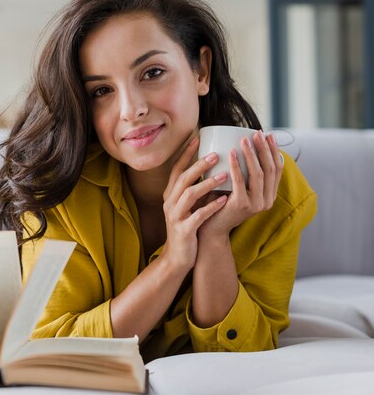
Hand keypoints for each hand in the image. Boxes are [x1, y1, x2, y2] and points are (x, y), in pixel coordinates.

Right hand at [160, 136, 228, 270]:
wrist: (178, 256)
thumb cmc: (187, 226)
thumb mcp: (188, 205)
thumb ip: (196, 188)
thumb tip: (213, 167)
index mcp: (171, 194)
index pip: (177, 169)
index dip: (186, 153)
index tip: (198, 138)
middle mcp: (170, 202)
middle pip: (182, 178)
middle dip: (198, 165)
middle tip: (216, 154)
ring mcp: (175, 216)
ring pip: (189, 195)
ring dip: (207, 183)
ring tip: (224, 175)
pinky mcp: (184, 230)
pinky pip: (198, 216)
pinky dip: (211, 207)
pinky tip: (224, 200)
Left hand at [198, 131, 283, 238]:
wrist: (210, 227)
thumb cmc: (221, 203)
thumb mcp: (238, 187)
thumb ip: (245, 173)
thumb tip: (245, 144)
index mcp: (269, 195)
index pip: (277, 169)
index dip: (274, 151)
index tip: (268, 135)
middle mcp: (267, 201)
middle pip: (270, 169)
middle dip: (264, 148)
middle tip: (257, 133)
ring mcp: (256, 204)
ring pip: (258, 173)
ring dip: (252, 154)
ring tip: (244, 139)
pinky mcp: (242, 205)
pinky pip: (240, 181)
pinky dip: (236, 165)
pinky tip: (231, 152)